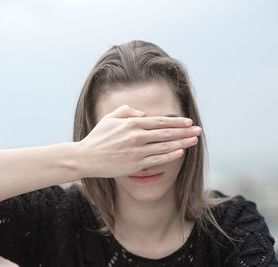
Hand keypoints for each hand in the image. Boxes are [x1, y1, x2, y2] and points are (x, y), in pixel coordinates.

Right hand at [77, 104, 201, 177]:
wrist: (86, 158)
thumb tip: (144, 114)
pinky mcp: (135, 164)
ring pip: (165, 146)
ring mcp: (137, 151)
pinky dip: (170, 155)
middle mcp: (136, 136)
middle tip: (198, 130)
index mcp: (131, 123)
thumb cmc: (98, 137)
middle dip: (185, 131)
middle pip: (166, 133)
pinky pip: (157, 159)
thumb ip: (127, 111)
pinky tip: (180, 152)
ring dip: (182, 143)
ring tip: (194, 140)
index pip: (159, 121)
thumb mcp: (110, 118)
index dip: (176, 121)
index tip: (188, 121)